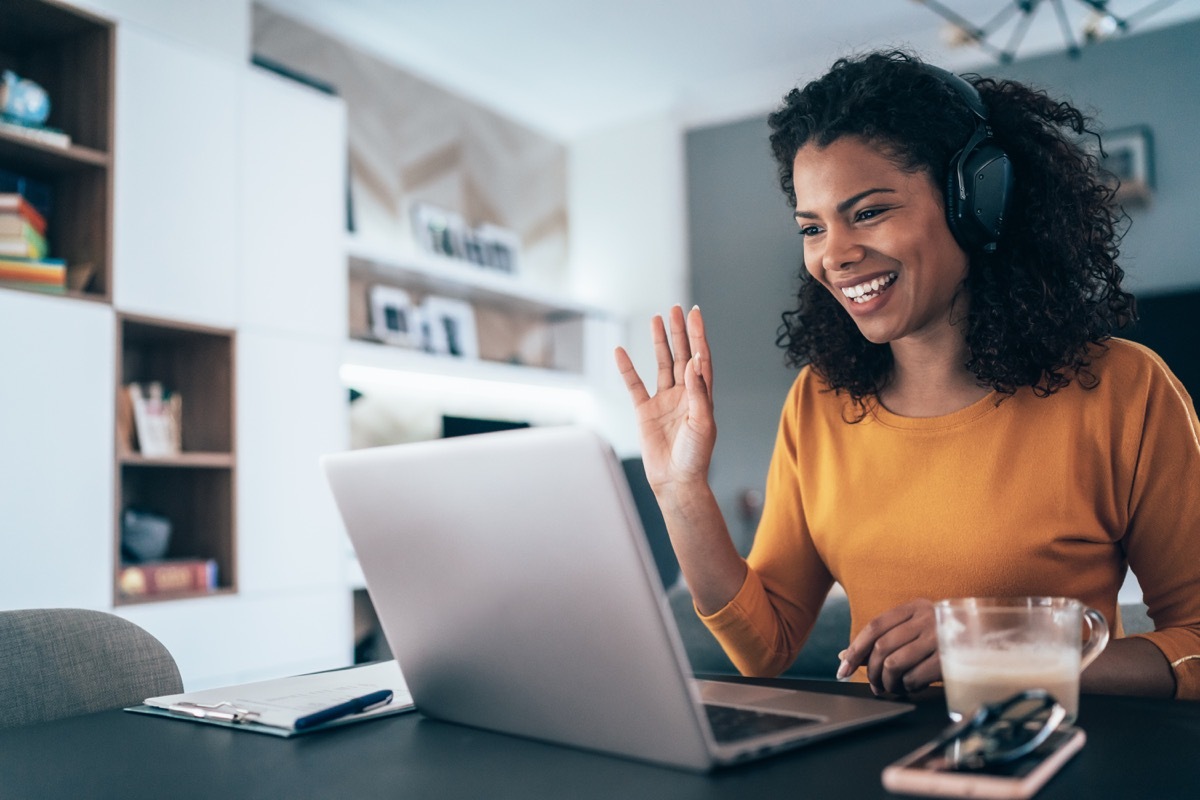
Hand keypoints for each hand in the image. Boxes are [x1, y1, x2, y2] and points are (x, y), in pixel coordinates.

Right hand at [613, 305, 715, 494]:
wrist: (676, 481)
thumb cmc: (695, 456)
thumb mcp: (702, 422)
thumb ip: (697, 391)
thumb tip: (693, 360)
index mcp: (702, 395)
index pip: (701, 358)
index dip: (699, 335)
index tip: (695, 314)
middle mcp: (684, 394)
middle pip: (681, 355)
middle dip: (679, 332)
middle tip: (675, 309)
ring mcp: (664, 401)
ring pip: (661, 364)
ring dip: (659, 342)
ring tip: (656, 319)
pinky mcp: (645, 412)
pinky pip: (634, 385)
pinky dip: (627, 368)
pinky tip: (620, 351)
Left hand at [837, 599, 940, 696]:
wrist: (992, 641)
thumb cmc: (944, 638)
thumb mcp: (916, 630)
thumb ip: (884, 640)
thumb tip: (845, 656)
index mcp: (915, 608)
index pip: (875, 627)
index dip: (855, 650)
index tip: (843, 669)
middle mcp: (927, 618)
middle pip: (881, 647)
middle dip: (872, 672)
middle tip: (875, 686)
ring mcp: (939, 638)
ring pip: (893, 664)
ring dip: (888, 682)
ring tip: (893, 687)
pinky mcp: (948, 660)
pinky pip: (913, 678)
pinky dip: (907, 687)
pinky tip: (913, 687)